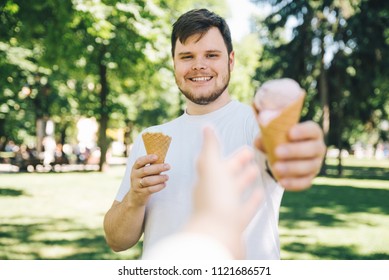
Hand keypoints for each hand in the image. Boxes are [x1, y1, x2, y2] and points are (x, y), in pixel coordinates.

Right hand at [129, 154, 169, 205]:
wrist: (136, 196)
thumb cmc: (144, 180)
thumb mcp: (144, 172)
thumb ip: (152, 166)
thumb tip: (164, 160)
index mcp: (135, 168)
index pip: (139, 161)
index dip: (148, 158)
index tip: (157, 156)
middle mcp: (134, 175)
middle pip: (145, 170)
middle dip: (158, 168)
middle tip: (168, 166)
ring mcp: (137, 185)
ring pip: (148, 181)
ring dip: (159, 178)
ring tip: (167, 177)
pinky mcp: (141, 193)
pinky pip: (150, 189)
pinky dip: (158, 186)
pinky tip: (164, 184)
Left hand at [187, 126, 261, 258]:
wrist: (215, 235)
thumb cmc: (214, 199)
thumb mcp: (212, 166)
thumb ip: (210, 146)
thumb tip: (205, 125)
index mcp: (208, 179)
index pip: (219, 162)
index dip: (232, 155)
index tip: (246, 147)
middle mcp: (214, 193)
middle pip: (227, 175)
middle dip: (238, 164)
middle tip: (252, 154)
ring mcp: (224, 208)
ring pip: (235, 191)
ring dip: (244, 180)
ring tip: (256, 171)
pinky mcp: (234, 223)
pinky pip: (244, 209)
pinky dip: (251, 200)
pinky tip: (260, 194)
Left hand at [254, 121, 325, 190]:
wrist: (279, 155)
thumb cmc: (278, 139)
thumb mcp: (273, 133)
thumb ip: (267, 131)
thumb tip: (260, 130)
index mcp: (312, 133)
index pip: (312, 130)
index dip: (303, 131)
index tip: (290, 133)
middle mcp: (318, 148)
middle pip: (312, 149)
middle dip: (295, 151)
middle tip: (277, 152)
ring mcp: (315, 164)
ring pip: (309, 167)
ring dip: (292, 168)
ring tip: (276, 168)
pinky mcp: (310, 178)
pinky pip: (305, 182)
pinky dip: (293, 183)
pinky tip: (281, 182)